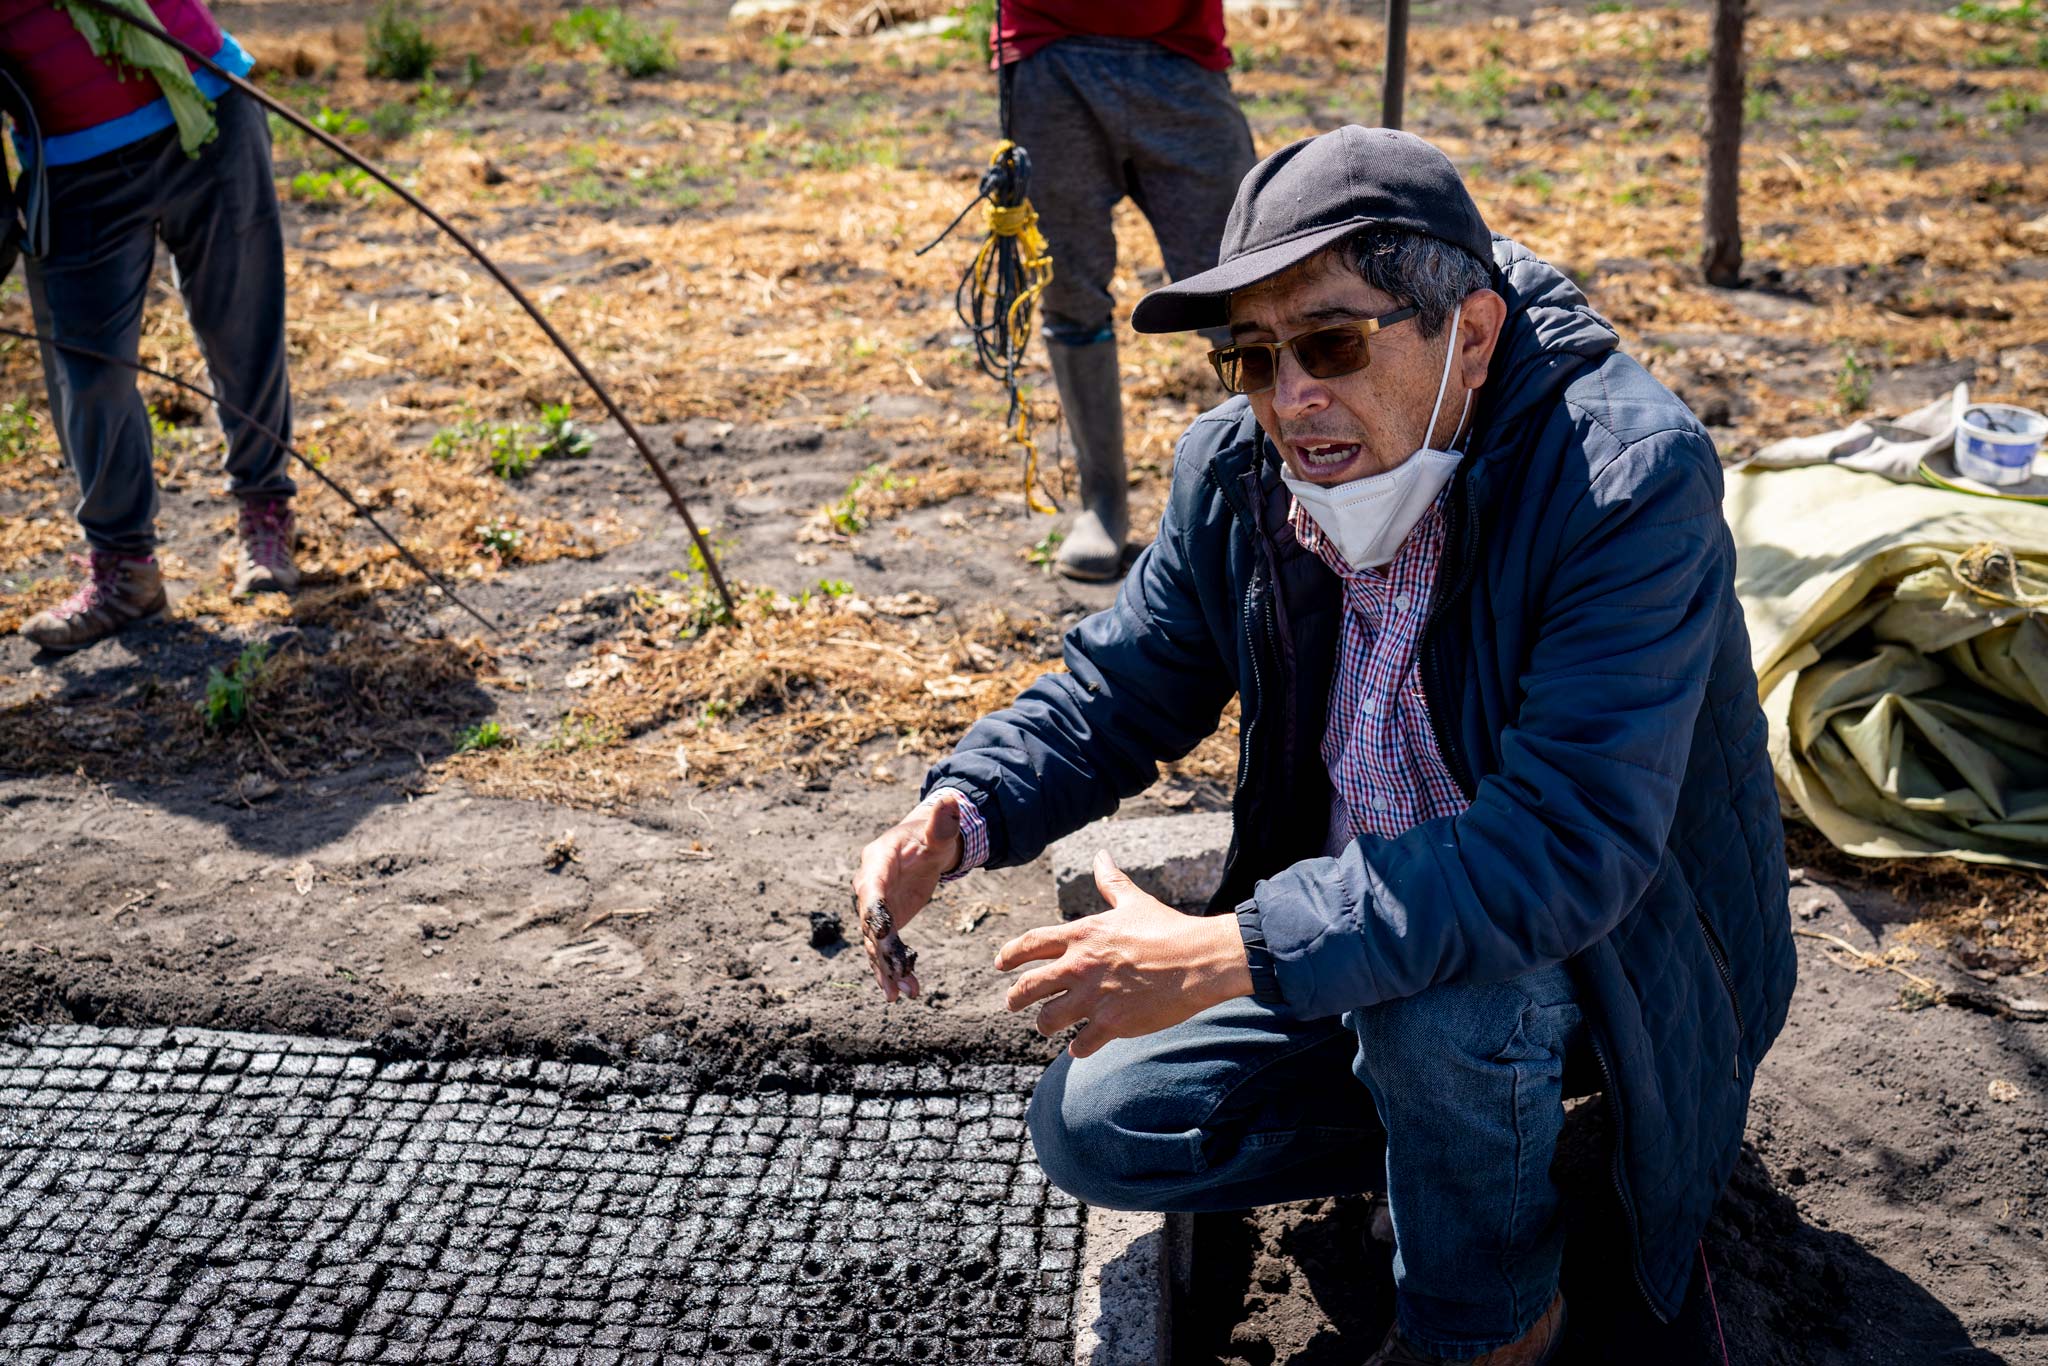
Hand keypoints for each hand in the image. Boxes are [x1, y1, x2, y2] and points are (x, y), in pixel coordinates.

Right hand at [850, 791, 964, 1002]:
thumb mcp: (940, 830)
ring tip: (901, 994)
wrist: (925, 848)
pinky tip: (908, 991)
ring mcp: (875, 909)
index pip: (870, 887)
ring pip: (875, 944)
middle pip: (869, 923)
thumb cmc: (930, 836)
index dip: (875, 910)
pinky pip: (886, 950)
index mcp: (877, 862)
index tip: (883, 933)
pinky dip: (895, 970)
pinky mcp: (885, 924)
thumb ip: (944, 820)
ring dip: (887, 970)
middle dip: (881, 951)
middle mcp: (869, 887)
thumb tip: (953, 801)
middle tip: (894, 976)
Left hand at [995, 852, 1253, 1058]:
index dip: (1010, 954)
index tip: (999, 964)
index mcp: (1082, 936)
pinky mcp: (1112, 1023)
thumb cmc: (1168, 929)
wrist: (1199, 960)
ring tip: (1048, 1026)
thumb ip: (1111, 882)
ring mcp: (1094, 997)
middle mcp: (1080, 966)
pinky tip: (1079, 1048)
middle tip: (1012, 1003)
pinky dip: (1078, 1048)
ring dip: (1045, 1025)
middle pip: (1028, 987)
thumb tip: (1101, 855)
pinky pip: (1081, 1044)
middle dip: (1015, 998)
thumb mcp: (1133, 902)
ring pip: (1048, 1020)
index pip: (1031, 944)